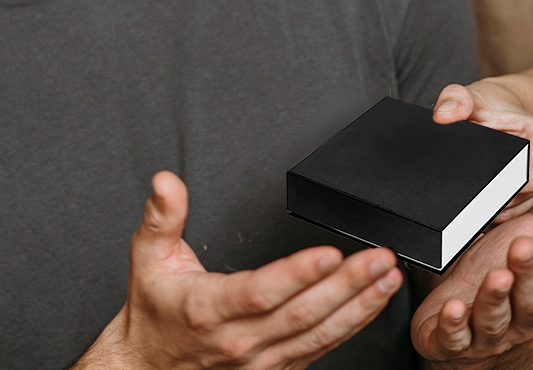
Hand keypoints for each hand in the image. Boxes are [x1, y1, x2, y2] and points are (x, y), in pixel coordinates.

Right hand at [82, 172, 402, 369]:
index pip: (262, 291)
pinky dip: (349, 326)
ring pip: (318, 334)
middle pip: (303, 313)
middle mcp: (240, 340)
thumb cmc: (154, 311)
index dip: (298, 273)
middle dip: (347, 285)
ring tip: (386, 278)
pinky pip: (319, 348)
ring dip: (358, 306)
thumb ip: (162, 215)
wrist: (146, 368)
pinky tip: (368, 306)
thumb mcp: (148, 256)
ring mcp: (261, 360)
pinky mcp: (275, 368)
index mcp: (210, 307)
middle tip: (379, 259)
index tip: (329, 254)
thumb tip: (166, 181)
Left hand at [412, 179, 532, 365]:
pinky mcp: (456, 338)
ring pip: (496, 318)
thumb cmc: (507, 261)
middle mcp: (523, 314)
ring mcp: (490, 329)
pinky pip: (455, 337)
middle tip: (522, 246)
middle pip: (531, 299)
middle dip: (528, 275)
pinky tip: (453, 310)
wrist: (465, 301)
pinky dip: (453, 326)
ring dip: (495, 299)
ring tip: (494, 276)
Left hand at [434, 78, 532, 218]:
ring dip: (496, 212)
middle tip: (463, 205)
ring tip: (467, 210)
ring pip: (520, 209)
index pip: (527, 179)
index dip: (501, 188)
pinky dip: (497, 214)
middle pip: (523, 198)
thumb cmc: (487, 104)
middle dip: (495, 203)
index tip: (475, 192)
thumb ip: (455, 100)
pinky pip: (516, 212)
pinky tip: (476, 212)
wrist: (499, 110)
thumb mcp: (469, 96)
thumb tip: (443, 116)